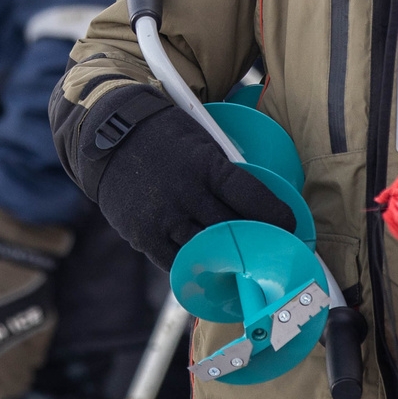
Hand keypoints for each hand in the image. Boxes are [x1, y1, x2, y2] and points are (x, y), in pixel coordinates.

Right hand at [89, 95, 292, 271]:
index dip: (276, 216)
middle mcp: (185, 194)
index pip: (252, 198)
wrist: (107, 133)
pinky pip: (179, 263)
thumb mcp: (201, 141)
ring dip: (229, 258)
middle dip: (257, 241)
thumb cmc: (165, 136)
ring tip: (244, 262)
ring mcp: (163, 218)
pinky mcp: (144, 235)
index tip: (290, 226)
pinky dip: (197, 264)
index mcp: (205, 164)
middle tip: (272, 248)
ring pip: (208, 251)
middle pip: (233, 230)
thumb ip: (224, 172)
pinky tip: (210, 263)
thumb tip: (258, 205)